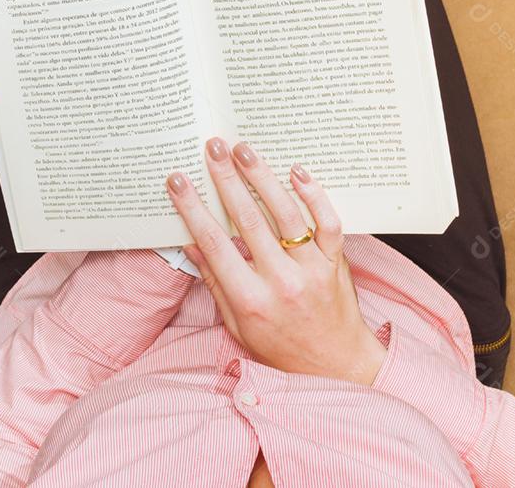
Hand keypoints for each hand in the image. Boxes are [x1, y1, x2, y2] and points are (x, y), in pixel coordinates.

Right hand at [166, 138, 385, 384]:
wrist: (336, 366)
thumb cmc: (281, 347)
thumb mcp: (237, 324)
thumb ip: (215, 282)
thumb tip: (191, 243)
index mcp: (250, 299)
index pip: (215, 243)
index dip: (193, 209)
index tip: (178, 180)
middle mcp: (281, 281)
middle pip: (248, 220)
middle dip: (226, 180)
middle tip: (212, 148)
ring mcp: (312, 269)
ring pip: (285, 214)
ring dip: (262, 177)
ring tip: (244, 149)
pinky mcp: (336, 262)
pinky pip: (327, 222)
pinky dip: (314, 195)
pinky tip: (296, 171)